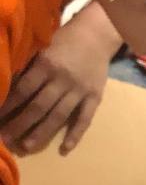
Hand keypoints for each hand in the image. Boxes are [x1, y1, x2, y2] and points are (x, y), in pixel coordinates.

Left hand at [0, 4, 119, 154]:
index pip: (23, 90)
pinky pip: (84, 119)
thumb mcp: (41, 48)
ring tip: (26, 147)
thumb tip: (6, 85)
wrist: (97, 35)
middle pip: (38, 107)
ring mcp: (79, 90)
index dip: (8, 106)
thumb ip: (27, 66)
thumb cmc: (63, 40)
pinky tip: (64, 149)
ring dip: (41, 133)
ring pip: (58, 116)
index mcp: (46, 64)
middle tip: (5, 140)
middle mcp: (62, 79)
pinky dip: (75, 135)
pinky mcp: (94, 97)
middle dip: (19, 124)